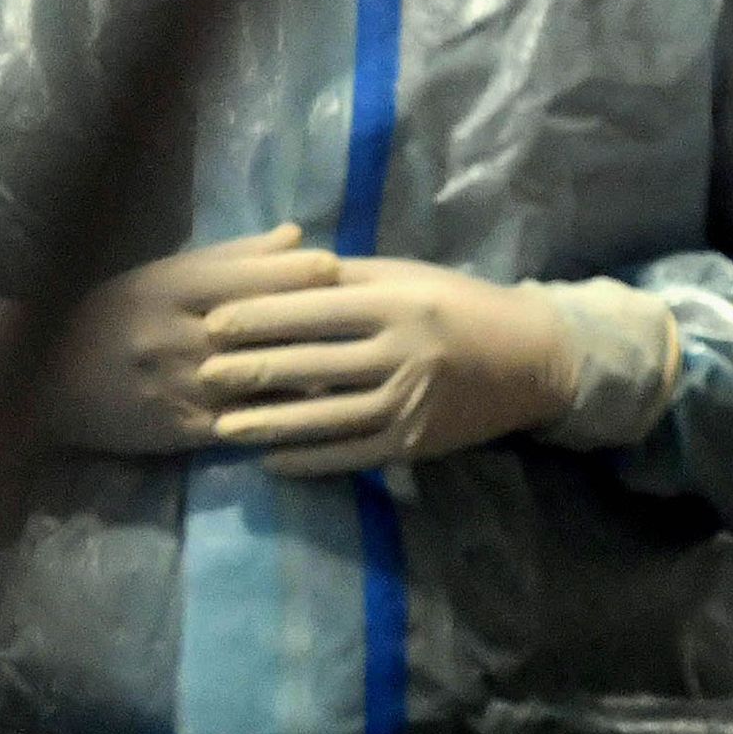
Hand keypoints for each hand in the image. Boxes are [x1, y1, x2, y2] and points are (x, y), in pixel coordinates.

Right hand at [48, 225, 340, 457]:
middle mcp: (175, 334)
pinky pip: (241, 424)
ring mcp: (178, 385)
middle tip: (362, 320)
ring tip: (353, 370)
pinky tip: (314, 419)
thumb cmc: (109, 316)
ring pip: (257, 381)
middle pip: (259, 328)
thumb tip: (295, 234)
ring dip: (306, 378)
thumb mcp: (161, 275)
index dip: (294, 273)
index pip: (245, 277)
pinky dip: (278, 419)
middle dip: (312, 324)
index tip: (337, 266)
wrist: (47, 381)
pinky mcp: (178, 430)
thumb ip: (229, 258)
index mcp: (170, 288)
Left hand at [199, 258, 580, 474]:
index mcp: (396, 303)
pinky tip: (271, 459)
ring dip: (269, 423)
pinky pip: (351, 455)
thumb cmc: (459, 305)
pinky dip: (309, 459)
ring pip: (325, 416)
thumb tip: (276, 274)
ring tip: (222, 425)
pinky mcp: (415, 443)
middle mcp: (402, 353)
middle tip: (201, 373)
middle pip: (311, 364)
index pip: (313, 310)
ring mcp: (409, 403)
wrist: (531, 359)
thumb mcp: (407, 277)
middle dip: (251, 370)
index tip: (214, 323)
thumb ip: (347, 279)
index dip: (259, 318)